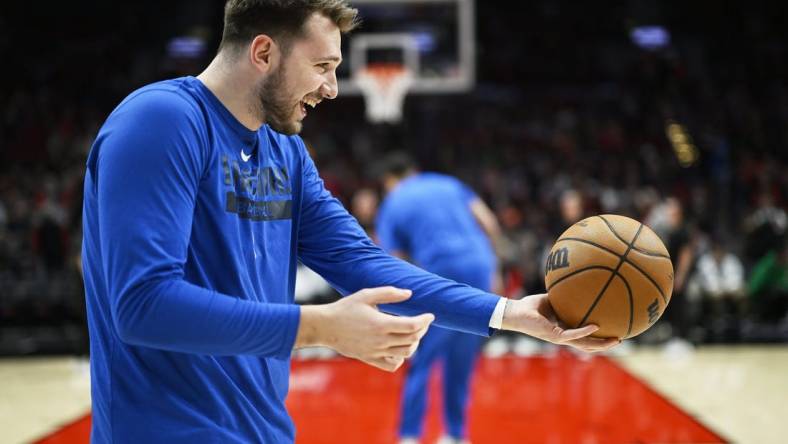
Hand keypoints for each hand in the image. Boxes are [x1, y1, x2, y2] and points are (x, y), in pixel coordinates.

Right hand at [296, 287, 433, 371]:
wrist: (326, 327)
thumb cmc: (346, 308)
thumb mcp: (367, 295)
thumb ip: (389, 293)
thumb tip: (409, 294)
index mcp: (381, 324)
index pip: (412, 326)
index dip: (425, 320)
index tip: (431, 315)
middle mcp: (380, 341)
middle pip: (412, 339)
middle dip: (422, 329)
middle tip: (423, 321)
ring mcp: (376, 352)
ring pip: (406, 353)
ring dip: (415, 343)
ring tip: (413, 333)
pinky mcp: (370, 359)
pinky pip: (392, 364)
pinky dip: (401, 358)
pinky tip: (399, 347)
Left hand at [501, 293, 619, 352]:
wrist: (516, 312)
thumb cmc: (530, 306)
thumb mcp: (552, 300)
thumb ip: (564, 297)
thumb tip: (577, 285)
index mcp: (563, 330)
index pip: (584, 338)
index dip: (598, 338)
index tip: (612, 333)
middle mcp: (563, 336)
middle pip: (588, 345)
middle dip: (604, 345)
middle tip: (620, 340)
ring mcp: (559, 337)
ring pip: (583, 345)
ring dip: (599, 344)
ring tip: (615, 340)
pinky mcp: (554, 335)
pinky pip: (572, 334)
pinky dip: (584, 332)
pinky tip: (595, 327)